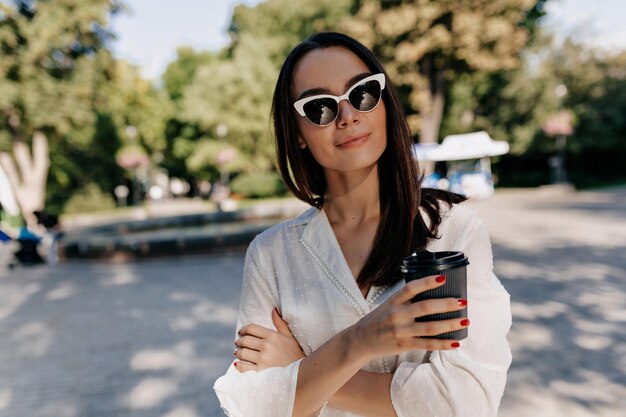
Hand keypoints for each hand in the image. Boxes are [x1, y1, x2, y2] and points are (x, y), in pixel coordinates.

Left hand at [234, 308, 305, 371]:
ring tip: (240, 353)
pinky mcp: (260, 372)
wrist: (300, 373)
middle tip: (239, 343)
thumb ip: (280, 323)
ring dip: (239, 352)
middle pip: (244, 340)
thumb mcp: (289, 336)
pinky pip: (243, 367)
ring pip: (242, 353)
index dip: (243, 329)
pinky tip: (240, 363)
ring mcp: (262, 360)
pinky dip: (239, 364)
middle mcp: (266, 346)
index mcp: (272, 336)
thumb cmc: (295, 353)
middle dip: (240, 341)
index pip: (251, 328)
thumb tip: (274, 310)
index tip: (241, 332)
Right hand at [348, 274, 468, 361]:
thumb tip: (429, 289)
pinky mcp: (403, 345)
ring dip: (450, 324)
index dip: (427, 282)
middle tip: (463, 302)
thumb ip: (405, 299)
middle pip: (425, 307)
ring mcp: (401, 331)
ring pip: (430, 327)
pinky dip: (443, 344)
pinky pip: (427, 344)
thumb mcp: (387, 304)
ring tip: (465, 321)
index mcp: (393, 301)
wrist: (361, 340)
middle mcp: (397, 314)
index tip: (443, 278)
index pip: (411, 288)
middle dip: (446, 304)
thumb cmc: (377, 320)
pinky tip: (455, 342)